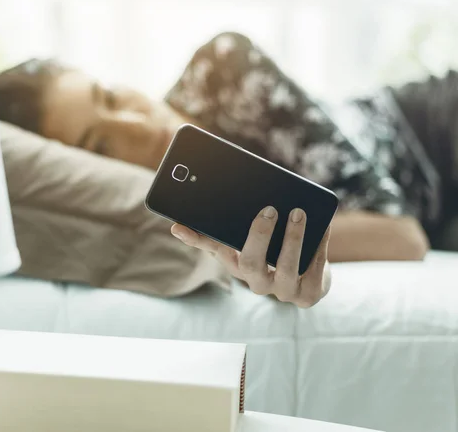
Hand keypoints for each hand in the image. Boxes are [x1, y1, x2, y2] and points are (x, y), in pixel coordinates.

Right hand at [171, 206, 330, 307]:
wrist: (309, 280)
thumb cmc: (276, 252)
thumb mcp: (252, 239)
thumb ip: (232, 226)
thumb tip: (201, 206)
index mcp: (238, 266)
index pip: (213, 251)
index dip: (195, 240)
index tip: (179, 225)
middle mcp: (257, 284)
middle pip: (251, 264)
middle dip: (259, 235)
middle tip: (269, 209)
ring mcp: (283, 292)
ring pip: (286, 268)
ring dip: (293, 238)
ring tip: (298, 212)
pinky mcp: (309, 295)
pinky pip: (315, 268)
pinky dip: (319, 244)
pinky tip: (322, 224)